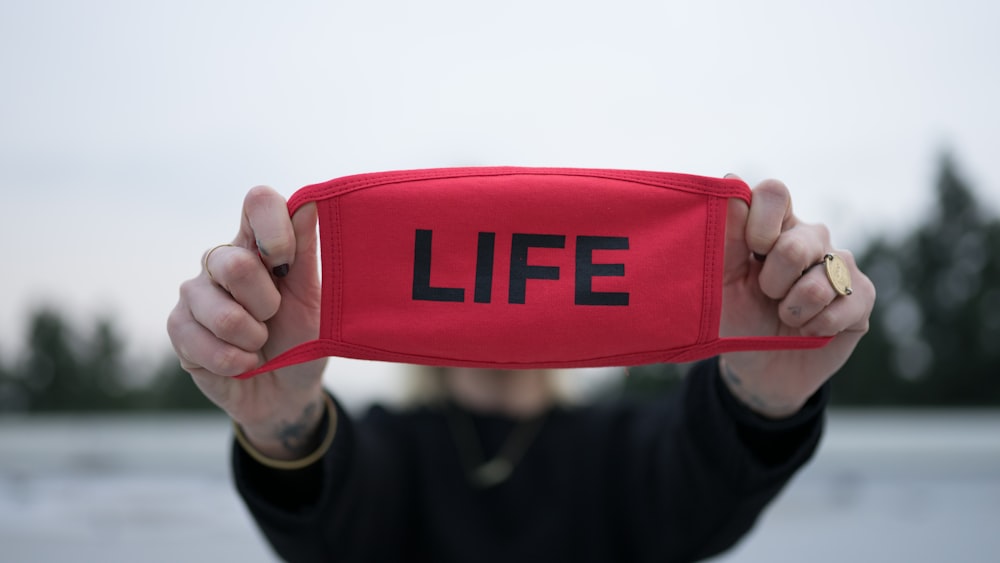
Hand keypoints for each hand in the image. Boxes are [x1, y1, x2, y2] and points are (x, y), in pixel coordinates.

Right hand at [167, 186, 327, 458]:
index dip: (274, 227)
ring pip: (222, 312)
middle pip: (234, 263)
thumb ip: (307, 252)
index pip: (258, 202)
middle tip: (274, 317)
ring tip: (259, 343)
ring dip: (253, 338)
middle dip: (266, 304)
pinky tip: (243, 362)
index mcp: (259, 244)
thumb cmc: (303, 338)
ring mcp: (195, 293)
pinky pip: (205, 344)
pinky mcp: (178, 327)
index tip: (285, 261)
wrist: (286, 392)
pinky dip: (235, 361)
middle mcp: (222, 260)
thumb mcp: (315, 299)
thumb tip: (311, 200)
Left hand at [719, 178, 875, 417]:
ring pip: (822, 278)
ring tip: (785, 316)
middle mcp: (810, 237)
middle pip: (799, 242)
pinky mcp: (862, 296)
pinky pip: (844, 305)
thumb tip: (731, 179)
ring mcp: (840, 265)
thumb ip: (725, 234)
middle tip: (766, 295)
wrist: (759, 368)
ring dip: (793, 309)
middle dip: (773, 281)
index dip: (759, 223)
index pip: (774, 192)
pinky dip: (816, 326)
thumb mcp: (721, 281)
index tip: (750, 252)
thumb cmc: (736, 317)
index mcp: (774, 225)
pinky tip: (808, 330)